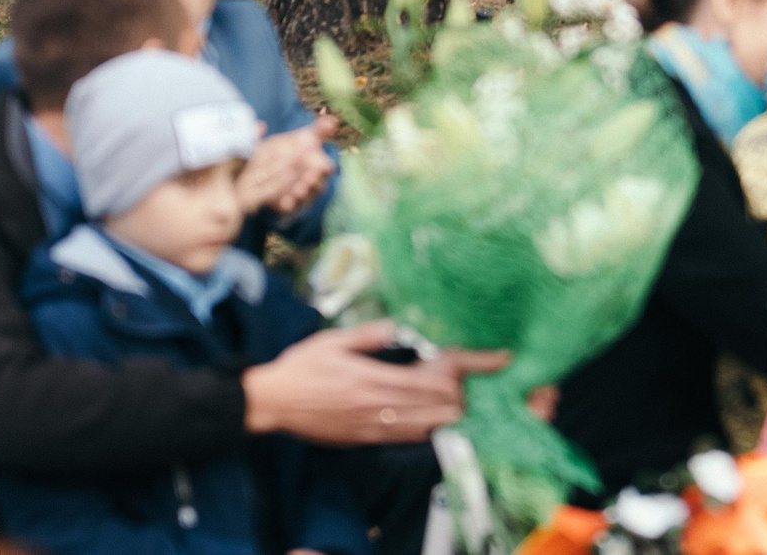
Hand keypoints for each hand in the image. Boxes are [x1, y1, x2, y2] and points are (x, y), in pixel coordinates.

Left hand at [237, 121, 336, 216]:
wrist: (268, 172)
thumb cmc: (289, 152)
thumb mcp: (301, 138)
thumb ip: (317, 130)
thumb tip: (333, 120)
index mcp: (318, 165)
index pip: (327, 168)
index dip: (324, 168)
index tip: (319, 166)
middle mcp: (313, 181)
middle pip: (318, 185)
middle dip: (313, 182)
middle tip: (307, 179)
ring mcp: (302, 195)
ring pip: (306, 197)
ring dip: (303, 194)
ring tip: (296, 191)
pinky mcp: (290, 205)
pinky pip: (292, 208)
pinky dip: (289, 204)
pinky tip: (284, 202)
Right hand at [243, 324, 511, 444]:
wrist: (272, 403)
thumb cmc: (301, 367)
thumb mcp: (334, 339)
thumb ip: (370, 334)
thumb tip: (400, 327)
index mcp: (373, 378)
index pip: (432, 379)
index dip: (466, 370)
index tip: (494, 360)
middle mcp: (377, 407)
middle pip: (438, 406)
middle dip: (458, 392)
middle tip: (462, 376)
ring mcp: (371, 427)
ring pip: (426, 426)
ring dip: (445, 411)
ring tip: (453, 396)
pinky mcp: (364, 439)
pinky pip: (405, 438)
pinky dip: (426, 428)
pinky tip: (431, 418)